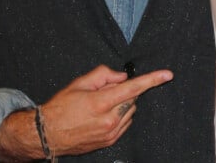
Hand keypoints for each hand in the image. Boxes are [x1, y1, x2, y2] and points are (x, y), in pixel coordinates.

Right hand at [0, 64, 172, 159]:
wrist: (48, 134)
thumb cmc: (62, 106)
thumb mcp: (80, 83)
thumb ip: (104, 74)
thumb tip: (122, 76)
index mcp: (102, 102)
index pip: (133, 88)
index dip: (152, 79)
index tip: (168, 74)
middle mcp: (110, 120)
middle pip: (133, 98)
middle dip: (125, 90)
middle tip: (106, 90)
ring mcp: (111, 133)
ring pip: (130, 110)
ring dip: (123, 103)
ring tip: (100, 104)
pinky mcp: (110, 141)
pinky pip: (125, 122)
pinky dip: (120, 114)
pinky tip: (102, 114)